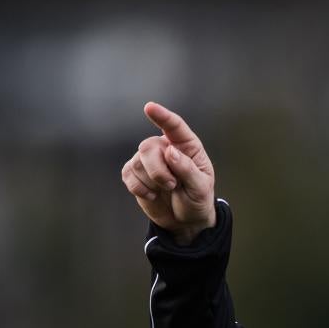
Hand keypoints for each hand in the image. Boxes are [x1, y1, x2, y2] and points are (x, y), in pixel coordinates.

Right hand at [122, 102, 216, 241]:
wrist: (184, 219)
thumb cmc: (197, 200)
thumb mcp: (200, 187)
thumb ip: (187, 169)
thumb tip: (170, 151)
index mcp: (186, 145)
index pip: (174, 126)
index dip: (161, 116)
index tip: (149, 107)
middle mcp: (165, 147)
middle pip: (148, 147)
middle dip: (157, 170)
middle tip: (172, 185)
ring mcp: (149, 160)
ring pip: (138, 162)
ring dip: (150, 182)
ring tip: (165, 190)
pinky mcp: (136, 173)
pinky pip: (128, 174)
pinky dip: (138, 188)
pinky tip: (152, 194)